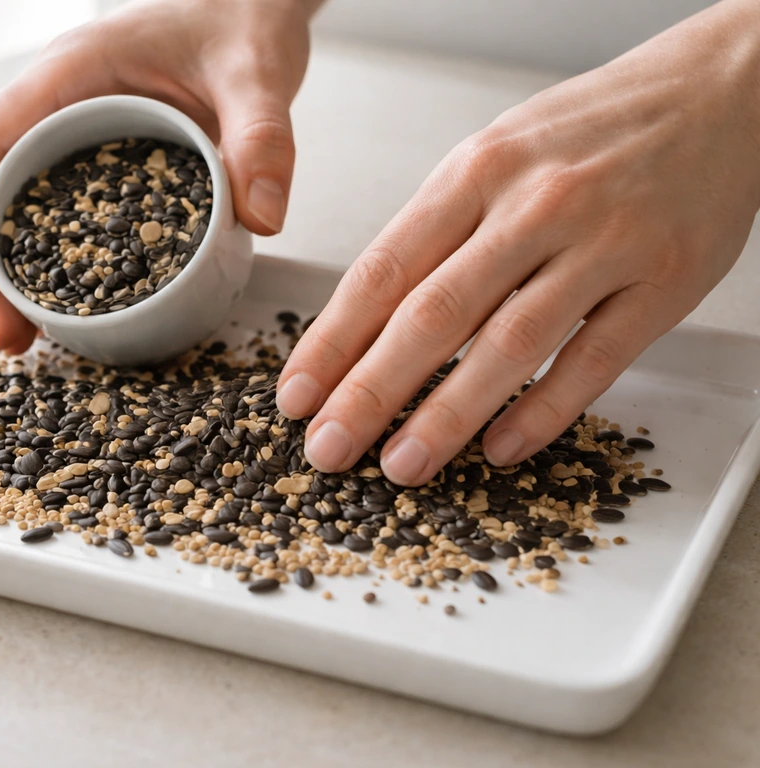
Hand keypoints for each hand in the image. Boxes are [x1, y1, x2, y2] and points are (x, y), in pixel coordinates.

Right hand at [0, 0, 319, 352]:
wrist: (256, 9)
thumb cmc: (241, 21)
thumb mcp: (257, 75)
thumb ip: (262, 138)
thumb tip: (260, 218)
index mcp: (70, 76)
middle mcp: (59, 109)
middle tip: (8, 338)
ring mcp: (79, 137)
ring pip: (19, 208)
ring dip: (14, 274)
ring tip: (28, 338)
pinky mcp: (107, 164)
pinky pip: (67, 215)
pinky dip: (60, 264)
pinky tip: (75, 308)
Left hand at [277, 0, 759, 484]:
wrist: (721, 90)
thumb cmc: (593, 129)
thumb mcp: (495, 153)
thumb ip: (438, 231)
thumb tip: (371, 317)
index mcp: (476, 172)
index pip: (384, 270)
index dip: (333, 342)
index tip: (298, 395)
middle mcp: (532, 206)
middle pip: (433, 314)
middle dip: (370, 392)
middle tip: (328, 448)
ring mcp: (602, 244)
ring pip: (508, 344)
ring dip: (448, 415)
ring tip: (402, 464)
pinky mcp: (664, 281)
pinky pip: (594, 359)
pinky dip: (543, 410)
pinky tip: (501, 447)